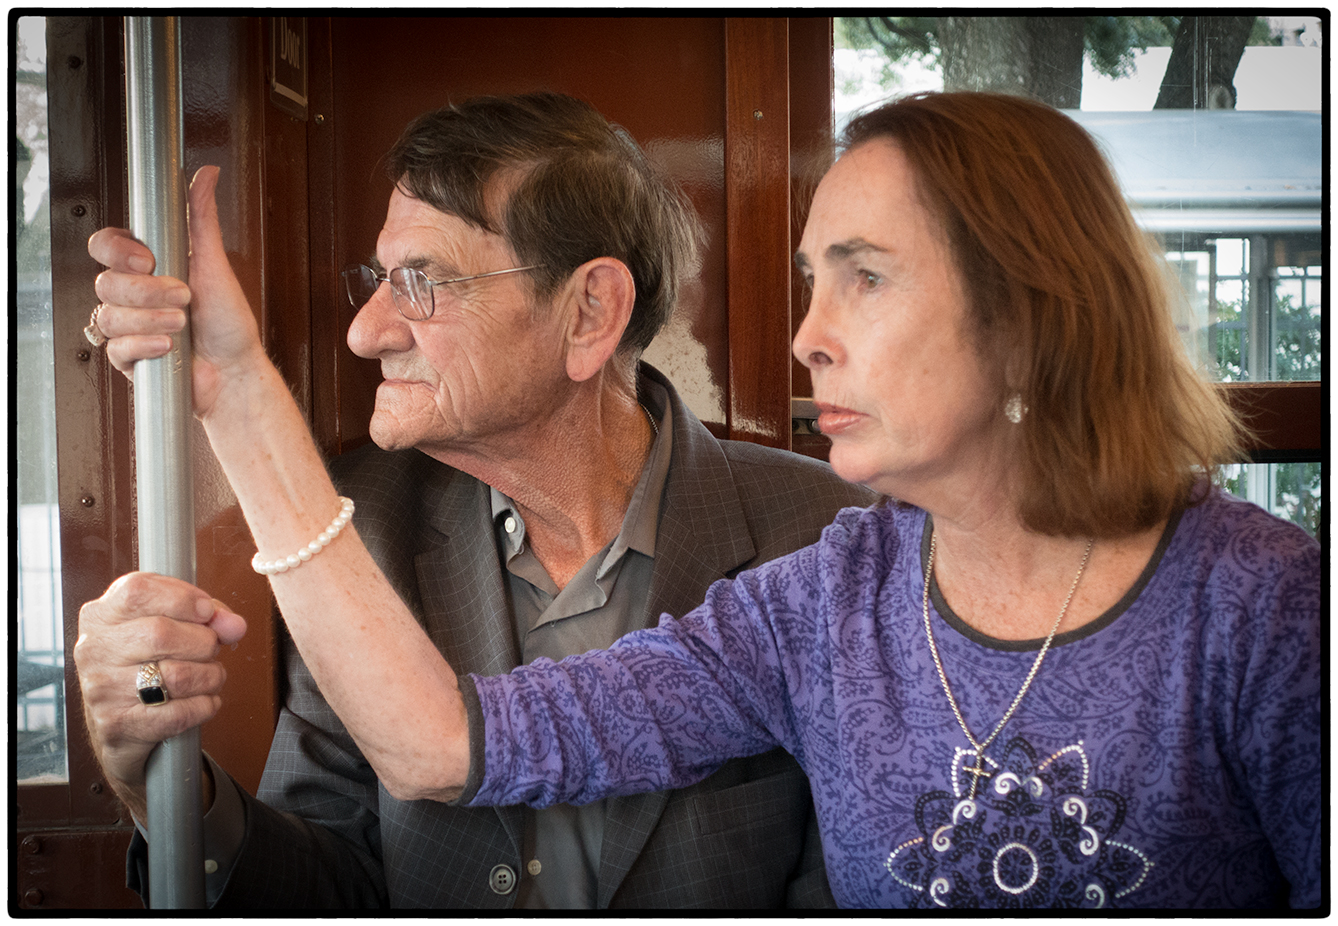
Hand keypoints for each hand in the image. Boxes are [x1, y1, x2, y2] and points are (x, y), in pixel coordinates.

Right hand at [74, 572, 246, 820]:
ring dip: (211, 675)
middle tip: (212, 649)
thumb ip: (207, 615)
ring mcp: (102, 689)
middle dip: (204, 641)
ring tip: (212, 675)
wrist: (120, 720)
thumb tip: (234, 625)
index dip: (183, 598)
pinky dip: (205, 705)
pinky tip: (205, 701)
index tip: (207, 611)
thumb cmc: (148, 661)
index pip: (138, 591)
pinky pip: (179, 714)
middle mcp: (95, 649)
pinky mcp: (119, 724)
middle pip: (161, 634)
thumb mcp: (170, 623)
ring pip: (176, 676)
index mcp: (102, 614)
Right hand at [87, 166, 264, 418]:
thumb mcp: (215, 264)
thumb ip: (202, 218)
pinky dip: (145, 345)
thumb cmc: (228, 321)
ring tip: (182, 323)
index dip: (118, 250)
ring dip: (151, 319)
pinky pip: (116, 348)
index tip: (148, 259)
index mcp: (147, 268)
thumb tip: (207, 173)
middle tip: (183, 296)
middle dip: (148, 291)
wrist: (235, 370)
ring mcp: (127, 326)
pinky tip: (168, 345)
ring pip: (109, 315)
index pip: (106, 246)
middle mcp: (132, 295)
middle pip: (106, 281)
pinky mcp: (128, 357)